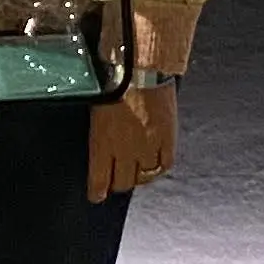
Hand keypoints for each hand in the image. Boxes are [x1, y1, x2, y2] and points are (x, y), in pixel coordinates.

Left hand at [88, 82, 177, 202]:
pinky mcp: (167, 139)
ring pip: (144, 177)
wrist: (142, 67)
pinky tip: (155, 165)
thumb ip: (98, 133)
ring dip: (138, 175)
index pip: (99, 180)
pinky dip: (158, 168)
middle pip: (122, 182)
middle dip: (117, 182)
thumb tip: (99, 149)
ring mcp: (148, 147)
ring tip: (137, 170)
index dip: (98, 192)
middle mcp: (125, 150)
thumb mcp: (96, 109)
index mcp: (102, 143)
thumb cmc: (115, 80)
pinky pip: (164, 165)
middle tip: (117, 178)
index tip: (97, 196)